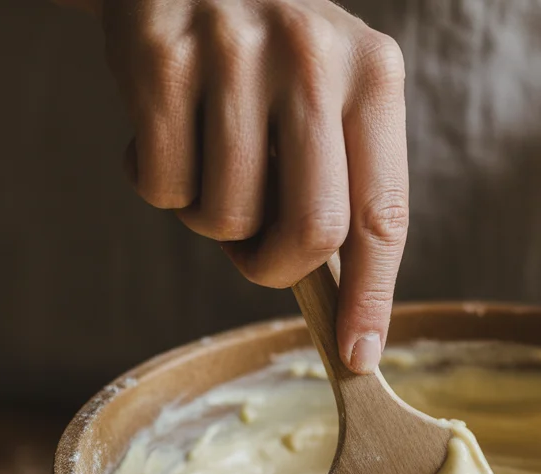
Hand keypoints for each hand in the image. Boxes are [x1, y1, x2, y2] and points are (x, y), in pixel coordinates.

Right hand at [99, 0, 408, 371]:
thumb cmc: (264, 52)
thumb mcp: (327, 88)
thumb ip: (341, 175)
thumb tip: (340, 300)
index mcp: (374, 73)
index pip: (382, 213)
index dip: (372, 297)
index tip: (358, 354)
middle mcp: (315, 57)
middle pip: (311, 230)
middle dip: (275, 268)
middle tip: (253, 255)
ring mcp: (235, 53)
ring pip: (225, 215)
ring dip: (208, 219)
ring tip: (206, 160)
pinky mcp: (160, 56)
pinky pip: (161, 185)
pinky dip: (157, 183)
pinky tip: (162, 131)